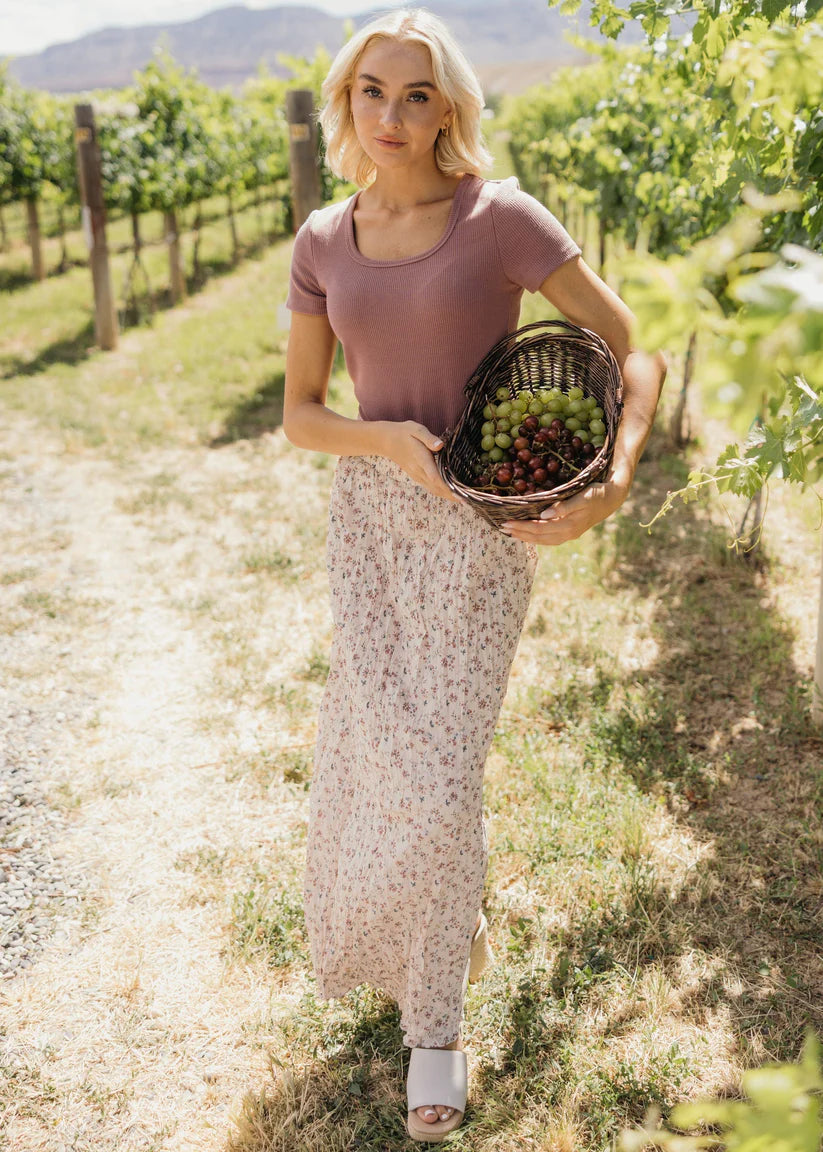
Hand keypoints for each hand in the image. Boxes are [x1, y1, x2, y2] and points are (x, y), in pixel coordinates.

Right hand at [379, 421, 462, 502]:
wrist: (386, 441)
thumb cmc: (404, 433)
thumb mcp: (416, 429)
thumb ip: (428, 438)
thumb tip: (440, 445)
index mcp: (421, 459)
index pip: (435, 477)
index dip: (448, 486)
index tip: (461, 493)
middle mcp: (419, 470)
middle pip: (437, 487)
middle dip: (453, 495)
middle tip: (469, 500)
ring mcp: (417, 475)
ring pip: (434, 490)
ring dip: (448, 496)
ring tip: (464, 501)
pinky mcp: (417, 477)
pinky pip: (431, 488)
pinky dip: (442, 493)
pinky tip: (451, 494)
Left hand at [500, 474, 629, 544]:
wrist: (613, 498)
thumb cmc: (596, 494)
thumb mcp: (582, 497)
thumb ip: (564, 507)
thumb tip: (544, 515)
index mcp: (568, 526)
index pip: (539, 529)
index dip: (522, 527)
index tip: (506, 522)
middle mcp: (567, 534)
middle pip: (538, 537)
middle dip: (519, 533)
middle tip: (501, 528)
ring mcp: (569, 534)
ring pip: (543, 540)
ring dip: (526, 537)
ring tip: (511, 533)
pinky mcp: (570, 531)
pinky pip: (549, 538)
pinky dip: (536, 537)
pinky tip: (528, 534)